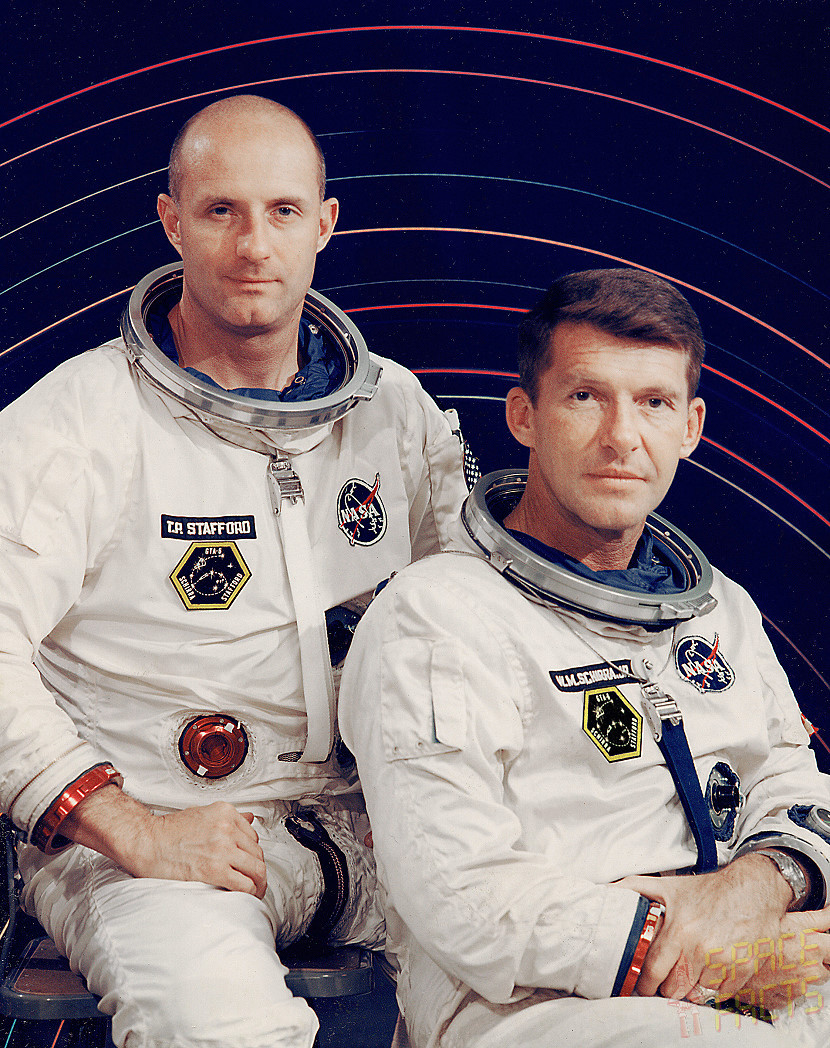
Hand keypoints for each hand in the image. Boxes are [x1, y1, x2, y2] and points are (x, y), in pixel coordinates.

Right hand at [63, 787, 266, 897]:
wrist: (146, 842)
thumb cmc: (168, 831)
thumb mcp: (202, 814)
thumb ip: (229, 818)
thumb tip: (251, 818)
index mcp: (225, 812)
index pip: (253, 836)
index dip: (251, 853)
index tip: (248, 864)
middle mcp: (227, 827)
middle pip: (257, 853)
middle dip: (257, 869)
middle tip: (254, 881)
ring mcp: (222, 847)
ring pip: (256, 868)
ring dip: (258, 883)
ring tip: (253, 891)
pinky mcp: (214, 868)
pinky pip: (244, 884)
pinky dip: (250, 893)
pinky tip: (246, 897)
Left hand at [618, 853, 794, 1000]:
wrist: (753, 889)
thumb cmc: (708, 890)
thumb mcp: (668, 886)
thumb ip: (635, 888)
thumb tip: (606, 889)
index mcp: (679, 931)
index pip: (653, 972)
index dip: (645, 983)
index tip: (643, 985)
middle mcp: (700, 949)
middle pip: (674, 988)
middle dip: (667, 987)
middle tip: (665, 981)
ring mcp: (723, 962)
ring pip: (697, 994)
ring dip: (691, 988)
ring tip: (689, 974)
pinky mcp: (743, 970)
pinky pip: (721, 994)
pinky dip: (714, 988)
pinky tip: (710, 973)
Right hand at [729, 908, 829, 1011]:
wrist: (728, 962)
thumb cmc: (754, 937)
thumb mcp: (787, 919)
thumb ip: (817, 917)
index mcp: (813, 948)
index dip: (828, 942)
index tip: (821, 939)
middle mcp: (809, 970)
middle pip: (827, 968)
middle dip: (818, 959)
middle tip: (798, 948)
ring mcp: (798, 988)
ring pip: (810, 981)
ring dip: (802, 971)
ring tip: (782, 958)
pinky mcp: (786, 1000)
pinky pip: (794, 992)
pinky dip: (787, 983)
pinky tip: (773, 970)